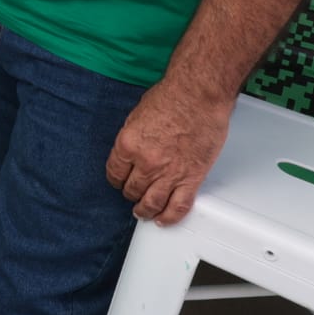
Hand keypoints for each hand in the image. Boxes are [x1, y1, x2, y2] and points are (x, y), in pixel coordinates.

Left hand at [104, 80, 236, 225]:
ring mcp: (169, 173)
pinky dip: (170, 217)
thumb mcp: (137, 115)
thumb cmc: (172, 97)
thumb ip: (132, 138)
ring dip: (145, 210)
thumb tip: (131, 152)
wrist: (199, 95)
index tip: (119, 181)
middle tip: (133, 194)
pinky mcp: (191, 178)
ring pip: (152, 203)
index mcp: (128, 145)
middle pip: (132, 190)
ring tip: (144, 212)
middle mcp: (146, 163)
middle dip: (130, 193)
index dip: (116, 179)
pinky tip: (164, 219)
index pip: (114, 173)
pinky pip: (178, 206)